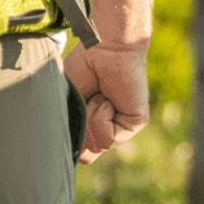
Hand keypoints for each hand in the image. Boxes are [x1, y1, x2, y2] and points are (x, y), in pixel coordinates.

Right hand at [66, 40, 150, 163]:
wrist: (101, 48)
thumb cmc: (84, 67)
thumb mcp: (68, 102)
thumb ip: (71, 129)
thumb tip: (72, 153)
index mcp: (94, 125)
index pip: (82, 154)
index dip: (73, 142)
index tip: (75, 112)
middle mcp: (110, 129)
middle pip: (87, 155)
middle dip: (80, 128)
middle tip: (86, 99)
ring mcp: (123, 127)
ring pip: (97, 145)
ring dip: (91, 118)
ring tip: (98, 95)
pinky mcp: (136, 123)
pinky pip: (109, 137)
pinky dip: (101, 116)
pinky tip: (108, 97)